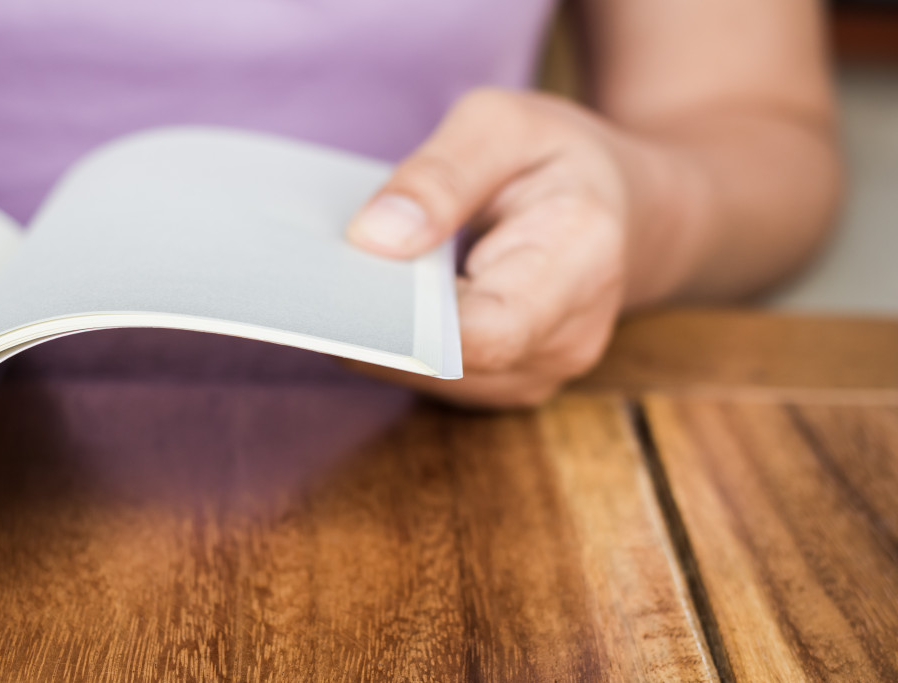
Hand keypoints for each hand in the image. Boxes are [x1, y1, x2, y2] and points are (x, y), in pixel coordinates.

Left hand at [346, 89, 671, 408]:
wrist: (628, 214)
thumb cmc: (565, 163)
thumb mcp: (506, 126)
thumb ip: (442, 175)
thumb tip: (372, 240)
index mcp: (579, 263)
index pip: (486, 331)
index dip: (405, 326)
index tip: (337, 292)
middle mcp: (566, 340)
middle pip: (447, 364)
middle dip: (377, 325)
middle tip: (311, 279)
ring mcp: (538, 373)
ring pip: (433, 379)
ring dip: (381, 337)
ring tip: (339, 283)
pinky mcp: (508, 383)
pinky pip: (437, 378)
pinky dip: (397, 343)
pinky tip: (373, 300)